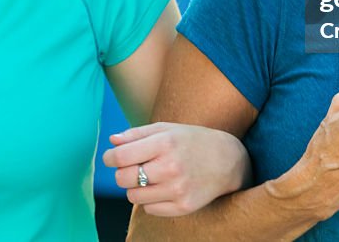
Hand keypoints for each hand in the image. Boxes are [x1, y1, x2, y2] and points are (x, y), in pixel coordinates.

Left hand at [103, 122, 250, 215]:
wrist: (228, 161)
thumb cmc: (192, 141)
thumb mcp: (167, 128)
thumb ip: (136, 133)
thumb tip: (112, 141)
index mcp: (165, 143)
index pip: (121, 157)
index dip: (110, 157)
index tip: (111, 157)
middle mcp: (171, 167)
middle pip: (123, 178)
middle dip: (122, 172)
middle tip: (132, 167)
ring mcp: (177, 190)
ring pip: (133, 196)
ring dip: (136, 187)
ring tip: (150, 177)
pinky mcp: (183, 207)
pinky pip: (149, 209)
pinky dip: (150, 200)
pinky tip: (163, 188)